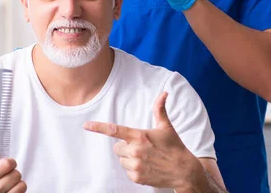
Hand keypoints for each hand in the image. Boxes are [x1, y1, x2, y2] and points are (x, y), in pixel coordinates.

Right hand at [0, 147, 26, 192]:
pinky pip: (22, 192)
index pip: (7, 163)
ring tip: (9, 187)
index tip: (8, 166)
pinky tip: (11, 192)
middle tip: (6, 180)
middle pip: (16, 174)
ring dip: (18, 185)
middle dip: (13, 175)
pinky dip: (19, 192)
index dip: (11, 163)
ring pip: (22, 184)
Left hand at [84, 92, 202, 189]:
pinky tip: (147, 167)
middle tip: (141, 147)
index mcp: (140, 136)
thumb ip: (160, 109)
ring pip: (122, 160)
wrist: (183, 170)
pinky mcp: (137, 178)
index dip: (98, 127)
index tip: (86, 125)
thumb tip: (164, 92)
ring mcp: (136, 165)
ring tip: (146, 158)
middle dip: (126, 147)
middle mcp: (136, 150)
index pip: (115, 130)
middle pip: (117, 148)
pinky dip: (134, 170)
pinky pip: (127, 172)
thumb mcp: (166, 127)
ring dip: (130, 159)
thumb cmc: (174, 146)